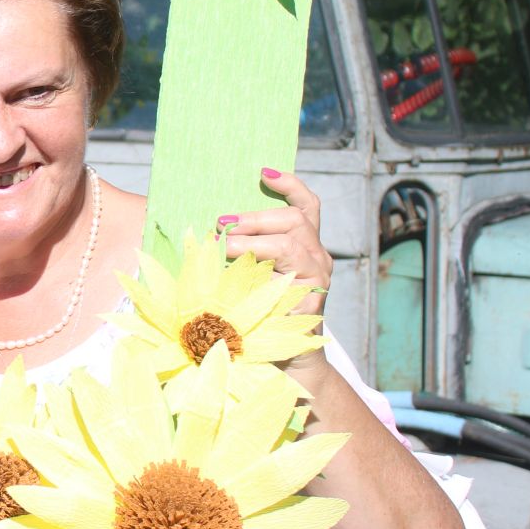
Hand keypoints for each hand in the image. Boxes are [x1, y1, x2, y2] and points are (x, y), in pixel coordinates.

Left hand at [221, 168, 331, 313]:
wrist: (283, 355)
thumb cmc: (259, 308)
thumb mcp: (252, 271)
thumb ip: (243, 247)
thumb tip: (212, 225)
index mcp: (304, 243)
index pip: (306, 205)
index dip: (289, 185)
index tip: (263, 172)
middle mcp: (317, 256)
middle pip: (295, 220)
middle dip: (255, 218)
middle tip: (222, 224)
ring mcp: (318, 278)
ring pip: (290, 245)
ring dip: (252, 243)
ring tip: (224, 248)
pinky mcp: (313, 301)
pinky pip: (285, 282)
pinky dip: (258, 278)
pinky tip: (240, 284)